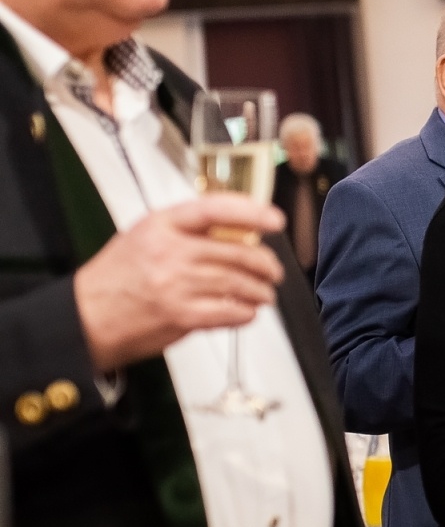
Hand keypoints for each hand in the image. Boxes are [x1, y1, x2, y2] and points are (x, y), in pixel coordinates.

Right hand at [73, 194, 285, 372]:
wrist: (86, 315)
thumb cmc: (117, 276)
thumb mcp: (145, 235)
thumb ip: (186, 230)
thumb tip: (237, 232)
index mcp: (161, 225)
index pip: (216, 210)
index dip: (252, 212)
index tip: (274, 220)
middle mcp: (170, 252)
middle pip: (238, 252)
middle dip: (266, 264)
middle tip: (273, 270)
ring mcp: (177, 285)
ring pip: (239, 283)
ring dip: (261, 291)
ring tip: (264, 293)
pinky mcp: (182, 316)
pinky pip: (230, 312)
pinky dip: (246, 313)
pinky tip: (247, 311)